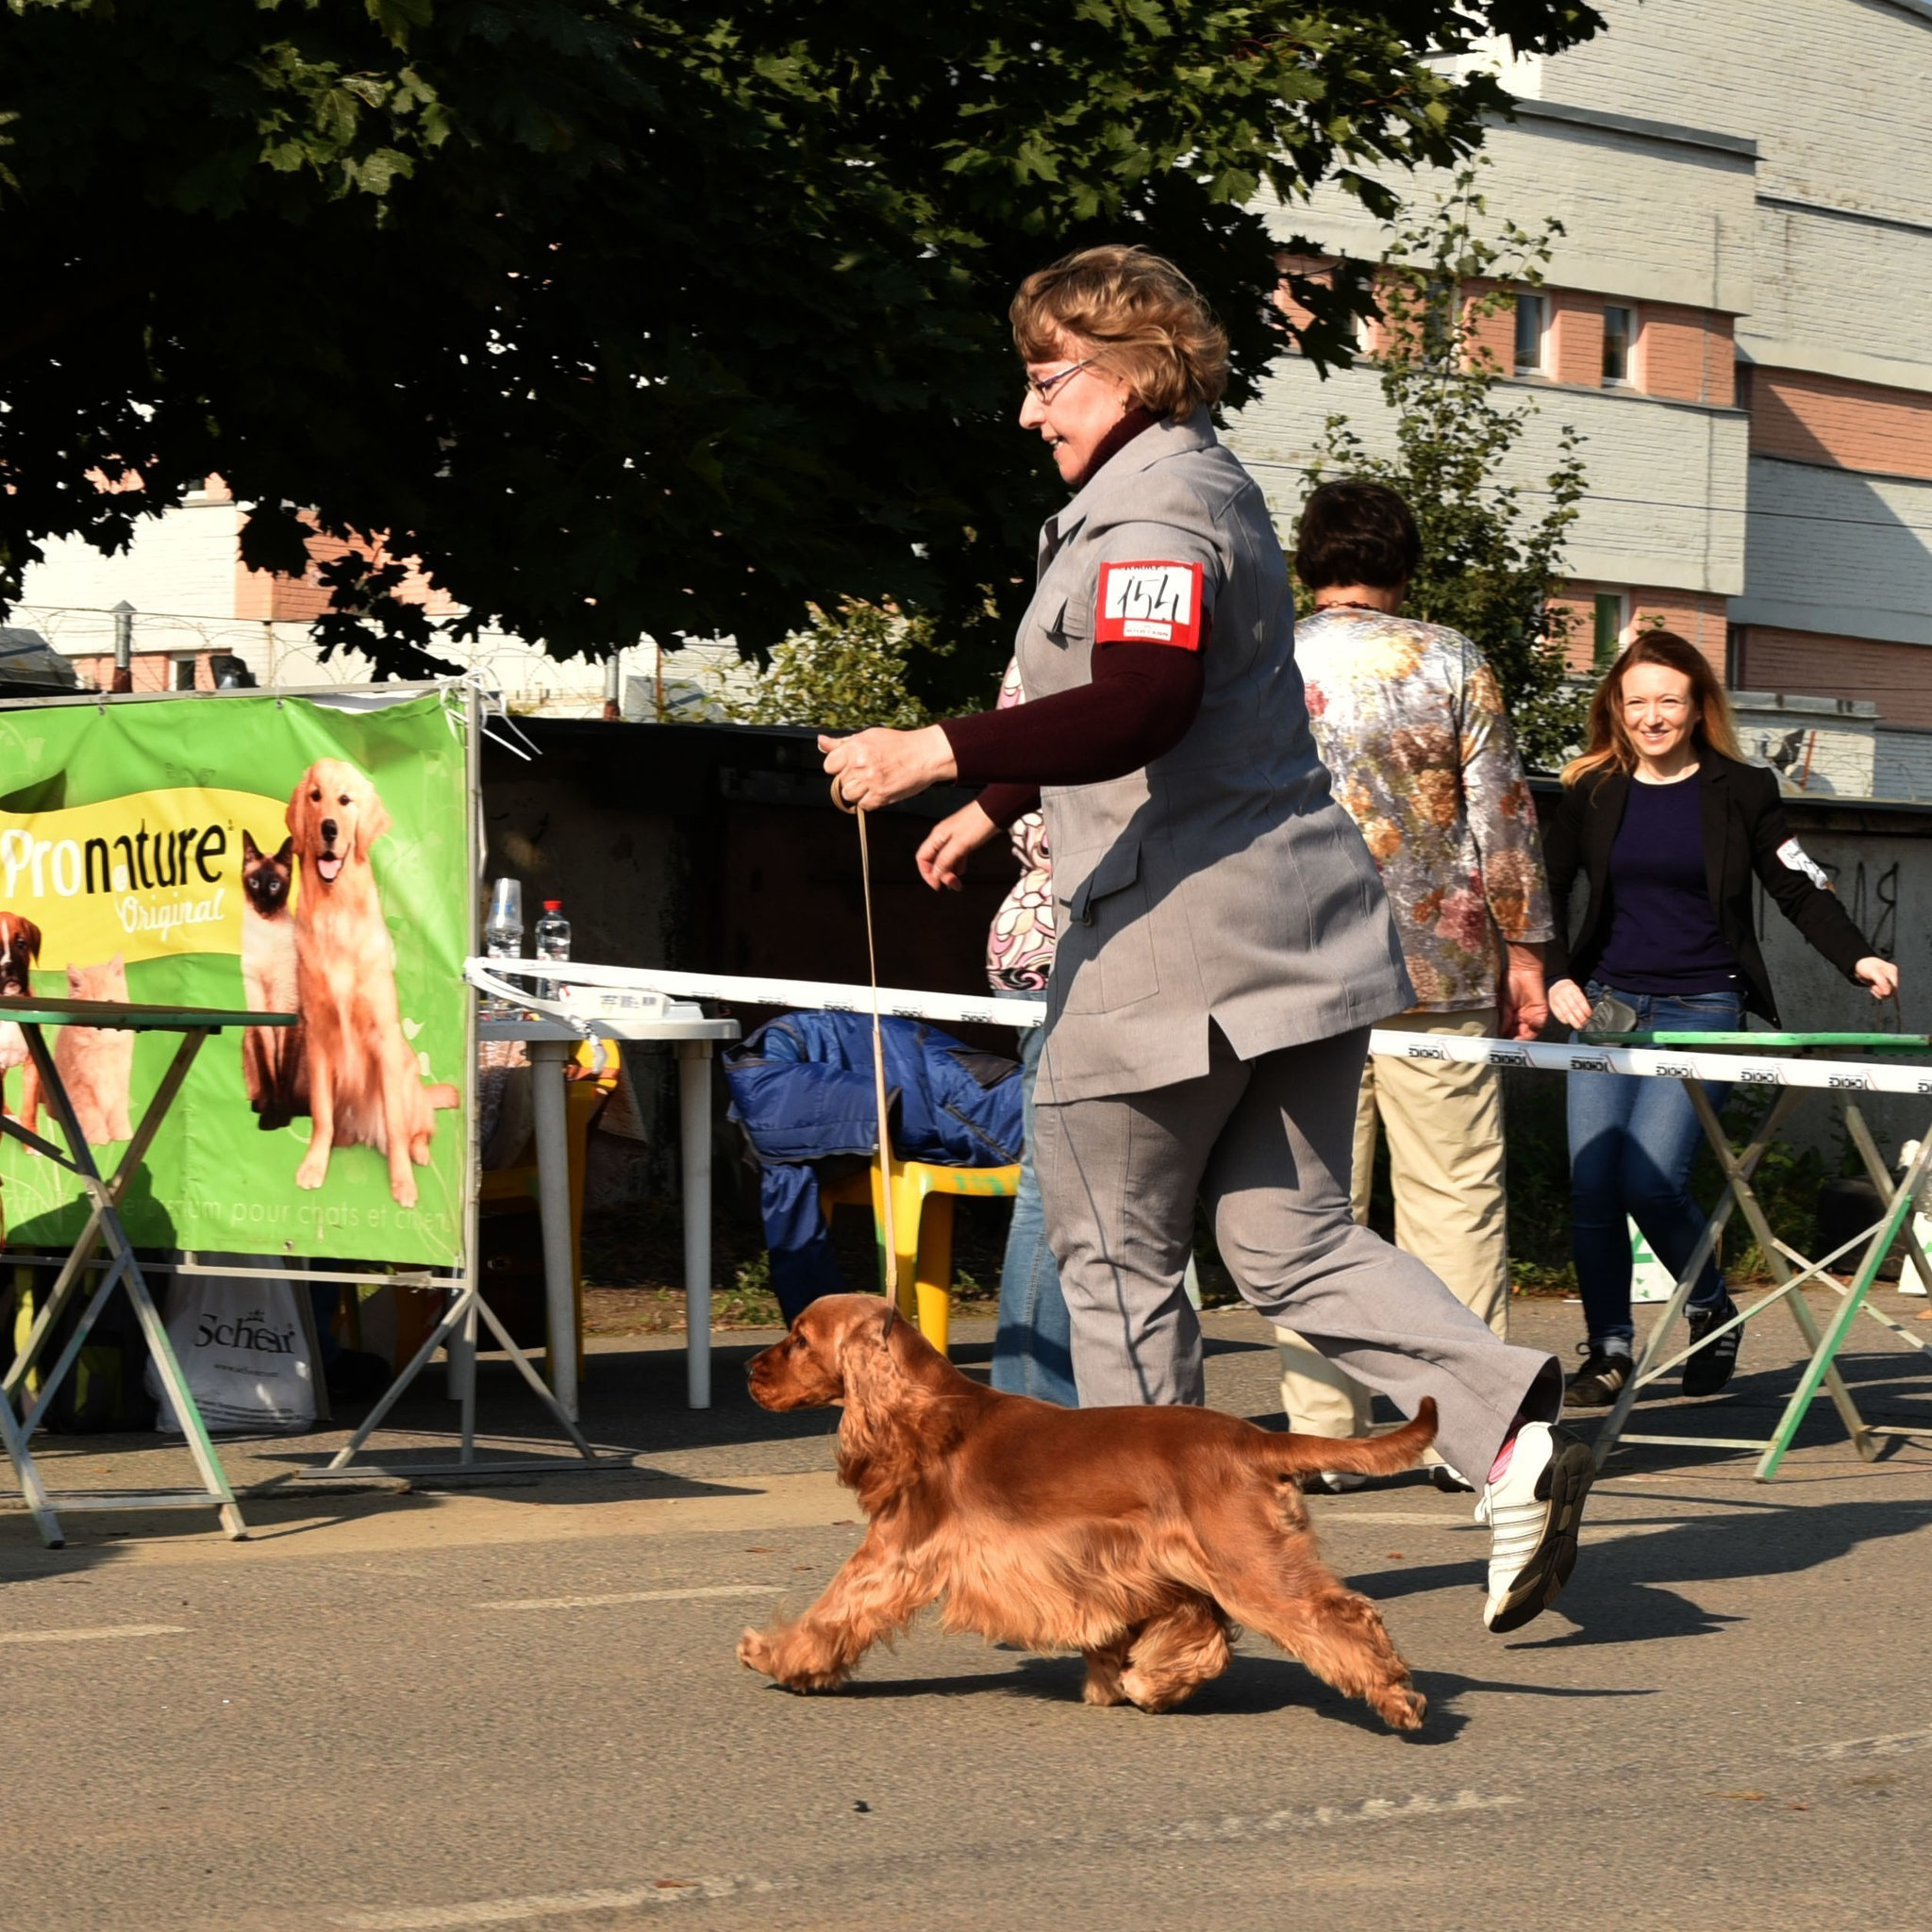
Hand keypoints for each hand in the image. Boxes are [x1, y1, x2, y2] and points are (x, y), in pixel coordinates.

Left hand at [819, 725, 956, 811]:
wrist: (925, 754)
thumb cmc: (897, 744)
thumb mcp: (868, 737)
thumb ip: (841, 743)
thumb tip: (820, 742)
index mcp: (855, 748)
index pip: (829, 766)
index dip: (838, 767)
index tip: (849, 766)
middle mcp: (860, 765)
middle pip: (839, 782)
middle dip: (850, 779)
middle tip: (867, 772)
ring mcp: (870, 782)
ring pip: (849, 795)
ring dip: (858, 792)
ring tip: (873, 782)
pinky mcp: (881, 796)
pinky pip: (864, 805)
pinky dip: (870, 801)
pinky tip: (880, 789)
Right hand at [917, 801, 1000, 890]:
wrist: (996, 810)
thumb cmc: (978, 824)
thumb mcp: (960, 845)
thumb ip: (945, 860)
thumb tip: (935, 875)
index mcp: (937, 837)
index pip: (922, 858)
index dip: (927, 874)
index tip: (938, 886)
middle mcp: (942, 837)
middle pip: (934, 861)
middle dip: (941, 875)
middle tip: (954, 885)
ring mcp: (953, 838)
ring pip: (945, 860)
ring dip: (950, 873)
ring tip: (958, 884)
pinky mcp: (964, 839)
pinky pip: (955, 856)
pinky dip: (957, 865)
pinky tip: (962, 872)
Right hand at [1497, 942, 1548, 1041]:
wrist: (1523, 969)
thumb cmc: (1510, 982)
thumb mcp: (1503, 1002)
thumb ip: (1504, 1018)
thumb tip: (1500, 1032)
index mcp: (1511, 1015)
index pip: (1508, 1030)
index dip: (1505, 1038)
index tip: (1499, 1046)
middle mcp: (1522, 1017)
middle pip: (1518, 1034)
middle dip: (1513, 1041)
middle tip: (1506, 1049)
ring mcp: (1532, 1015)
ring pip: (1528, 1032)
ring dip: (1521, 1039)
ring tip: (1513, 1045)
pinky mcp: (1541, 1012)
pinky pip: (1537, 1026)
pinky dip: (1530, 1032)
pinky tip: (1522, 1037)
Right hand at [1547, 978, 1593, 1029]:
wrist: (1557, 986)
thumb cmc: (1570, 990)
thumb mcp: (1577, 990)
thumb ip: (1582, 999)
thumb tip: (1589, 1011)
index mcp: (1572, 989)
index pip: (1580, 1001)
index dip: (1586, 1009)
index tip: (1589, 1015)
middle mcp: (1563, 994)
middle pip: (1573, 1008)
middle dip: (1580, 1017)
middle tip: (1585, 1022)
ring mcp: (1557, 1000)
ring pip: (1566, 1013)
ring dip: (1574, 1021)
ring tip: (1579, 1026)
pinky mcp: (1552, 1006)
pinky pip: (1559, 1015)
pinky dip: (1565, 1021)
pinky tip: (1570, 1023)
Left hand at [1854, 956, 1900, 1000]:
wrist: (1858, 965)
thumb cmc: (1865, 966)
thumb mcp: (1872, 972)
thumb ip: (1881, 982)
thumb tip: (1888, 993)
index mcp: (1892, 971)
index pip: (1894, 987)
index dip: (1885, 991)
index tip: (1874, 987)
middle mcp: (1892, 976)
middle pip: (1892, 992)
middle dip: (1882, 993)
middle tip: (1872, 987)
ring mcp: (1888, 981)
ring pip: (1888, 994)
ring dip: (1879, 994)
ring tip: (1872, 988)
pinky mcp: (1883, 985)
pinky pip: (1884, 993)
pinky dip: (1878, 994)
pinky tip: (1872, 989)